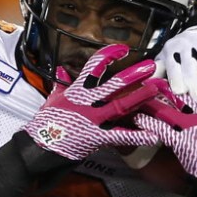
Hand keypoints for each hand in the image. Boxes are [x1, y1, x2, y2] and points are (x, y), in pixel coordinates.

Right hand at [23, 44, 160, 160]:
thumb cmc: (45, 123)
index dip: (110, 55)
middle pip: (114, 84)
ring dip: (140, 96)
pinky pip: (122, 135)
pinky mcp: (98, 136)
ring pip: (122, 104)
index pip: (94, 66)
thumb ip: (60, 84)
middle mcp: (89, 101)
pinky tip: (154, 134)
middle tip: (150, 66)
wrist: (40, 146)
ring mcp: (95, 118)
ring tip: (156, 89)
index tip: (123, 49)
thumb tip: (61, 69)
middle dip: (133, 74)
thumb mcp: (52, 99)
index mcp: (78, 90)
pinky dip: (138, 135)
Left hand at [156, 21, 196, 100]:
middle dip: (195, 81)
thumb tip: (147, 86)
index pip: (173, 63)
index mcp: (171, 49)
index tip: (179, 92)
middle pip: (191, 63)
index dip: (176, 77)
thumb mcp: (166, 59)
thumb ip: (159, 72)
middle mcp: (187, 43)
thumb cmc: (178, 54)